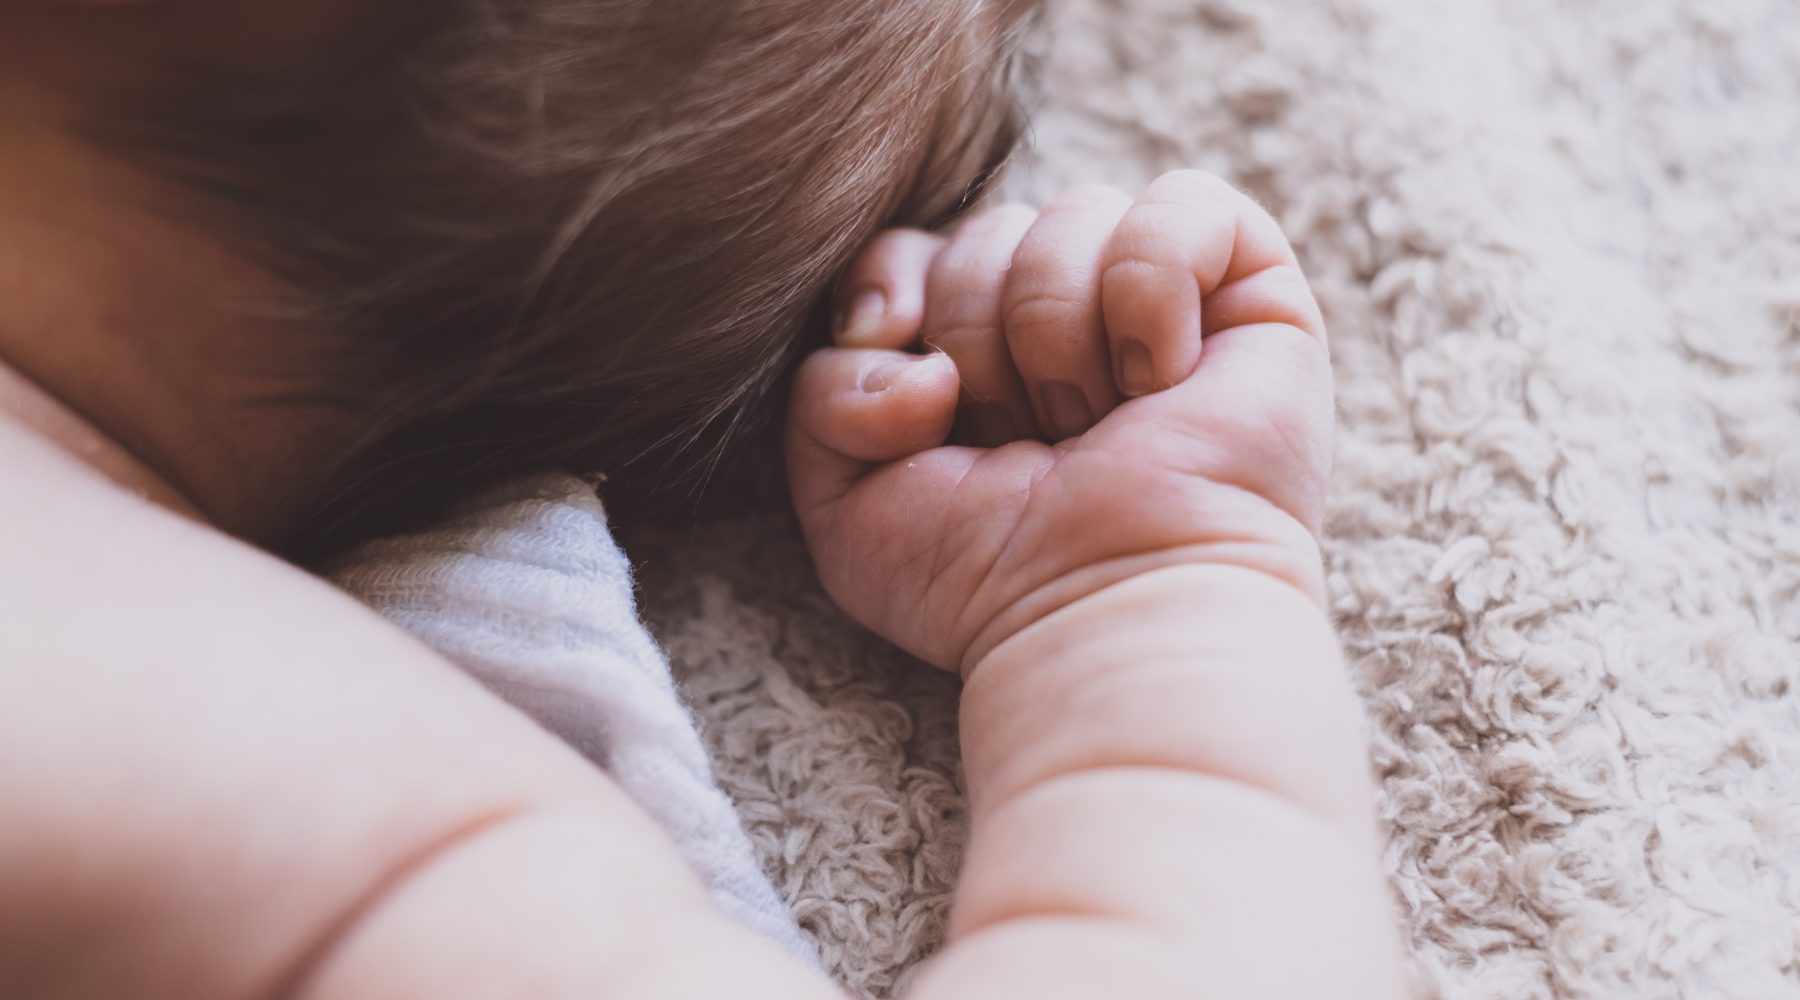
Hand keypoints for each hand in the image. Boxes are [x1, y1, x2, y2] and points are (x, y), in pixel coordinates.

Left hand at [787, 170, 1333, 673]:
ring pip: (1072, 213)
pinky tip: (1161, 379)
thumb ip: (825, 390)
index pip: (908, 247)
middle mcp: (1062, 311)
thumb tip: (899, 332)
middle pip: (985, 229)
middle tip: (1031, 444)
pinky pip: (1182, 202)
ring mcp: (1157, 295)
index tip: (922, 399)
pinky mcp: (1250, 287)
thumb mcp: (848, 498)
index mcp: (972, 348)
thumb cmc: (986, 576)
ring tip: (1096, 427)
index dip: (894, 297)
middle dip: (985, 345)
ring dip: (1063, 339)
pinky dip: (1151, 289)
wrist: (1103, 612)